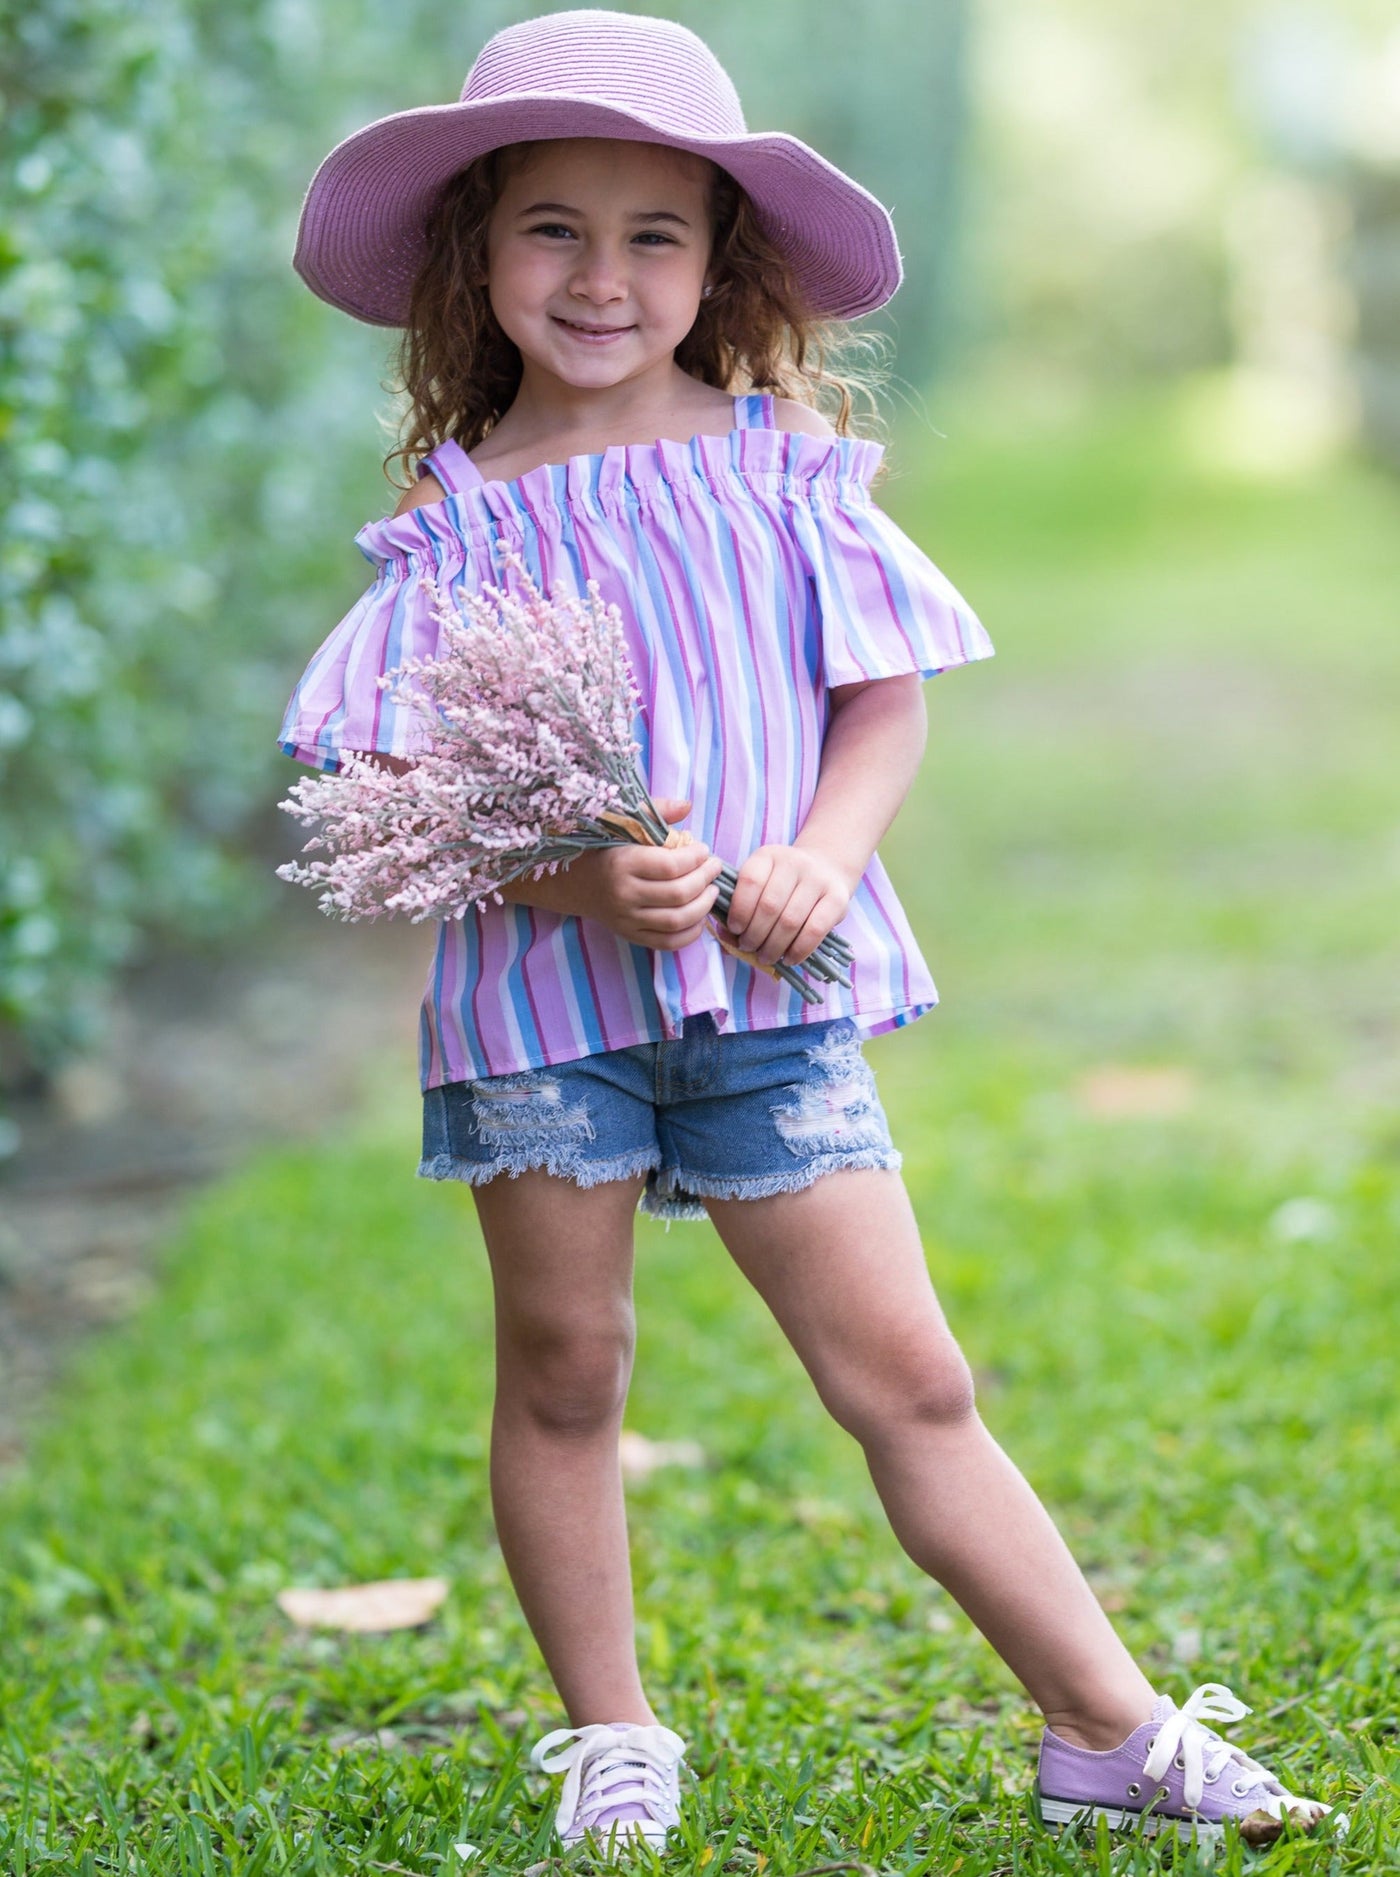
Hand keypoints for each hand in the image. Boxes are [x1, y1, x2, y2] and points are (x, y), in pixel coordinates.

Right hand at [574, 797, 724, 950]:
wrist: (574, 881)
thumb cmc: (604, 846)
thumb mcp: (623, 822)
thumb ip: (656, 811)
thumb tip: (688, 806)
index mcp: (622, 863)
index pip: (670, 865)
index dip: (695, 857)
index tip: (704, 850)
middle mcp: (624, 894)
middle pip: (678, 893)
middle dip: (705, 879)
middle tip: (714, 867)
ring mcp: (626, 919)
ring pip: (676, 920)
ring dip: (703, 906)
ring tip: (712, 890)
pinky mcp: (630, 935)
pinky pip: (667, 942)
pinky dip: (690, 933)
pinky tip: (699, 917)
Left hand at [724, 844, 851, 967]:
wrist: (827, 869)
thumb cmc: (783, 884)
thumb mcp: (761, 884)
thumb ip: (740, 907)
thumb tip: (724, 937)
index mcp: (768, 855)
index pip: (750, 881)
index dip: (739, 910)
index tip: (735, 929)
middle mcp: (794, 862)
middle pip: (769, 906)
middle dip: (754, 934)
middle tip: (748, 948)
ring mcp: (818, 879)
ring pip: (790, 921)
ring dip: (774, 946)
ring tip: (765, 957)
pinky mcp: (838, 898)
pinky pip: (815, 930)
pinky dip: (799, 950)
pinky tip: (789, 958)